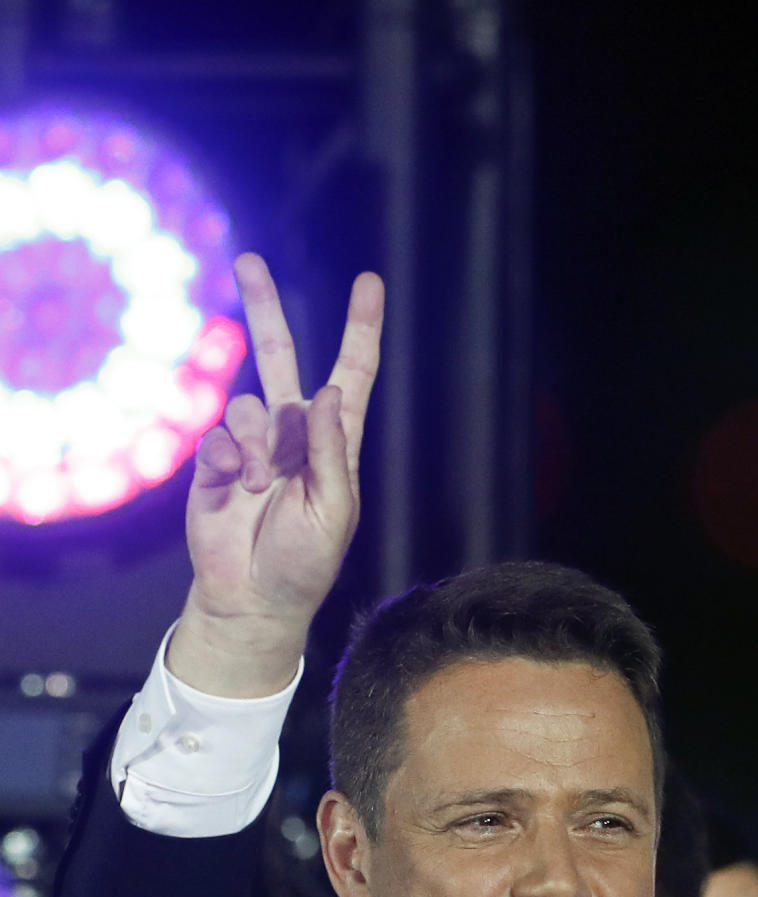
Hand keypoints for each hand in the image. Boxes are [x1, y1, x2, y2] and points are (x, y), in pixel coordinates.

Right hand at [168, 254, 383, 695]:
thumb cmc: (305, 563)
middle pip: (280, 359)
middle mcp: (292, 437)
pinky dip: (224, 456)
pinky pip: (215, 434)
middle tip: (249, 261)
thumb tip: (327, 393)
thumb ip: (330, 452)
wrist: (253, 600)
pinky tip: (233, 484)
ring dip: (252, 442)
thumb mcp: (334, 510)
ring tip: (256, 486)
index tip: (369, 282)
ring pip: (246, 405)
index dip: (360, 329)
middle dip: (264, 309)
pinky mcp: (212, 465)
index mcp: (334, 444)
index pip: (352, 375)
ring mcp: (250, 448)